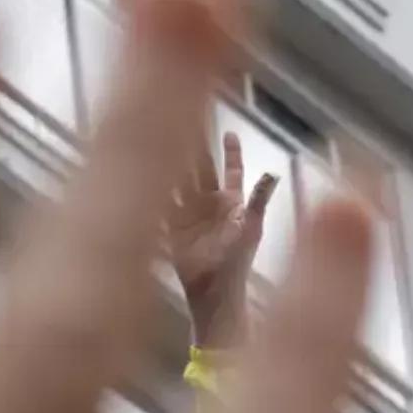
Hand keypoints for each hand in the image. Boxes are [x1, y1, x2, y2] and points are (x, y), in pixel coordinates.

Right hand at [168, 130, 278, 348]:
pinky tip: (140, 170)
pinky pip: (161, 203)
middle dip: (193, 146)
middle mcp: (209, 204)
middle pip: (199, 168)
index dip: (231, 152)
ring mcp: (189, 214)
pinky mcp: (171, 227)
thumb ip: (258, 199)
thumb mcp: (249, 228)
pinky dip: (152, 189)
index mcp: (231, 202)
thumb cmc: (237, 261)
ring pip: (178, 181)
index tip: (228, 132)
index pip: (232, 170)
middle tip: (182, 120)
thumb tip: (272, 173)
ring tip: (157, 138)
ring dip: (169, 162)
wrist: (213, 292)